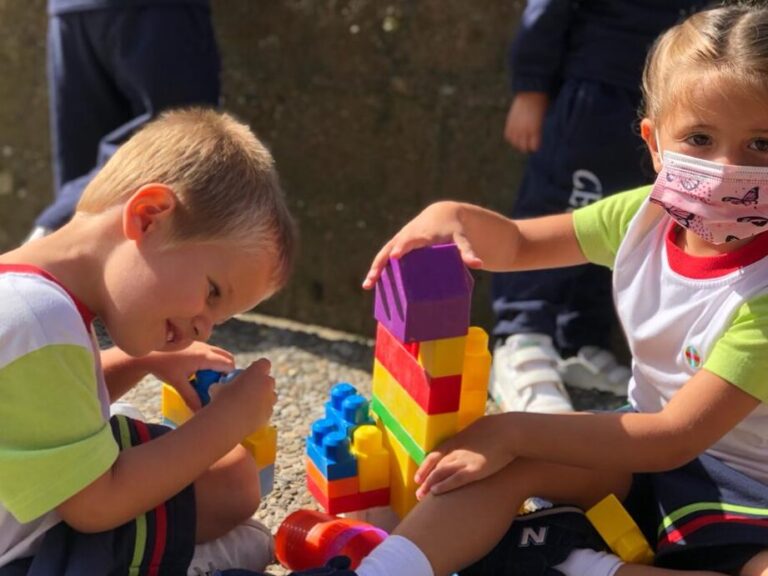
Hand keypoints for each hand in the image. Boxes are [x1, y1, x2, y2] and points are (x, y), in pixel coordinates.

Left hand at [144, 342, 234, 410]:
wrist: (149, 353)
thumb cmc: (164, 367)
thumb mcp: (178, 384)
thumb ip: (191, 397)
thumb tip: (201, 411)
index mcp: (204, 357)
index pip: (228, 365)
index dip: (231, 377)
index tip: (225, 388)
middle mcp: (206, 348)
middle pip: (228, 357)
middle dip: (228, 371)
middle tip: (219, 384)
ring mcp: (201, 345)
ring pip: (220, 354)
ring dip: (220, 366)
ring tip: (210, 380)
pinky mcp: (196, 345)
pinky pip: (212, 353)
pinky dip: (212, 362)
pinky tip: (201, 373)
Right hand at [210, 358, 276, 434]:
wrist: (226, 422)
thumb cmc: (221, 401)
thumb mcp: (218, 387)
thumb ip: (225, 384)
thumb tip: (219, 386)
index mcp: (256, 372)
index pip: (264, 363)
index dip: (258, 367)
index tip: (251, 372)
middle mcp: (267, 384)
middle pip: (270, 380)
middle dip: (263, 383)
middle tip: (250, 389)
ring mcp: (270, 400)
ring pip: (271, 396)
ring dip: (264, 398)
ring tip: (250, 404)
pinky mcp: (268, 415)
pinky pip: (267, 411)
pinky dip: (260, 412)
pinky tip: (248, 416)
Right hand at [362, 201, 483, 288]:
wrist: (443, 214)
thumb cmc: (453, 230)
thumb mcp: (461, 239)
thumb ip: (468, 251)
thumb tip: (479, 264)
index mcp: (422, 233)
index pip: (411, 240)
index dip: (403, 247)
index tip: (396, 256)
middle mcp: (408, 235)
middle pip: (391, 248)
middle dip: (382, 262)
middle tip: (374, 277)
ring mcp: (400, 240)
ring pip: (384, 253)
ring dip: (375, 269)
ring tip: (367, 285)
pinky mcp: (397, 246)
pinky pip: (384, 257)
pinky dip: (377, 269)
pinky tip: (370, 285)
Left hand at [414, 414, 513, 498]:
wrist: (509, 431)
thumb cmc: (498, 429)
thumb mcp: (478, 430)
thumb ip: (470, 438)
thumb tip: (470, 441)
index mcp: (457, 440)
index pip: (435, 455)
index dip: (425, 467)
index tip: (418, 477)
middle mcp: (457, 451)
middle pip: (435, 467)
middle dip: (425, 480)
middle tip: (418, 493)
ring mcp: (464, 460)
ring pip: (440, 473)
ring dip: (430, 485)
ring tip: (421, 496)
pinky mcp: (475, 469)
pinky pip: (455, 479)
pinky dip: (444, 485)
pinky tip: (436, 492)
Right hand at [504, 92, 548, 152]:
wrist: (531, 92)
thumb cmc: (542, 104)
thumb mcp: (545, 119)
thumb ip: (540, 131)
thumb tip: (537, 139)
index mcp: (535, 130)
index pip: (533, 147)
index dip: (535, 147)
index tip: (537, 145)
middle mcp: (524, 130)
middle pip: (523, 147)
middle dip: (527, 147)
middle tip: (529, 144)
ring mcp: (516, 126)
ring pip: (514, 142)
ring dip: (518, 143)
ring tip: (522, 140)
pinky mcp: (510, 122)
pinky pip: (508, 135)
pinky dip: (512, 137)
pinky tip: (516, 135)